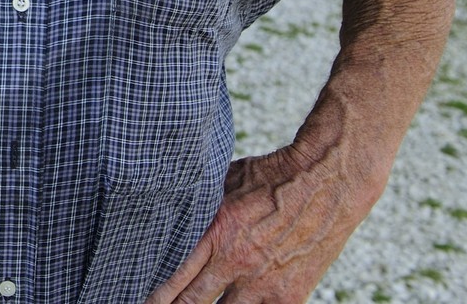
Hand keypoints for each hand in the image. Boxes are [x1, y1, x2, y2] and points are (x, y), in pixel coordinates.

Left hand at [144, 144, 371, 303]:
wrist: (327, 181)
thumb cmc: (272, 176)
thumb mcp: (223, 183)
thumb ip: (197, 206)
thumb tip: (167, 209)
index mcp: (216, 234)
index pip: (173, 278)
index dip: (153, 296)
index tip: (139, 298)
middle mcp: (236, 263)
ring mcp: (263, 285)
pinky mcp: (289, 296)